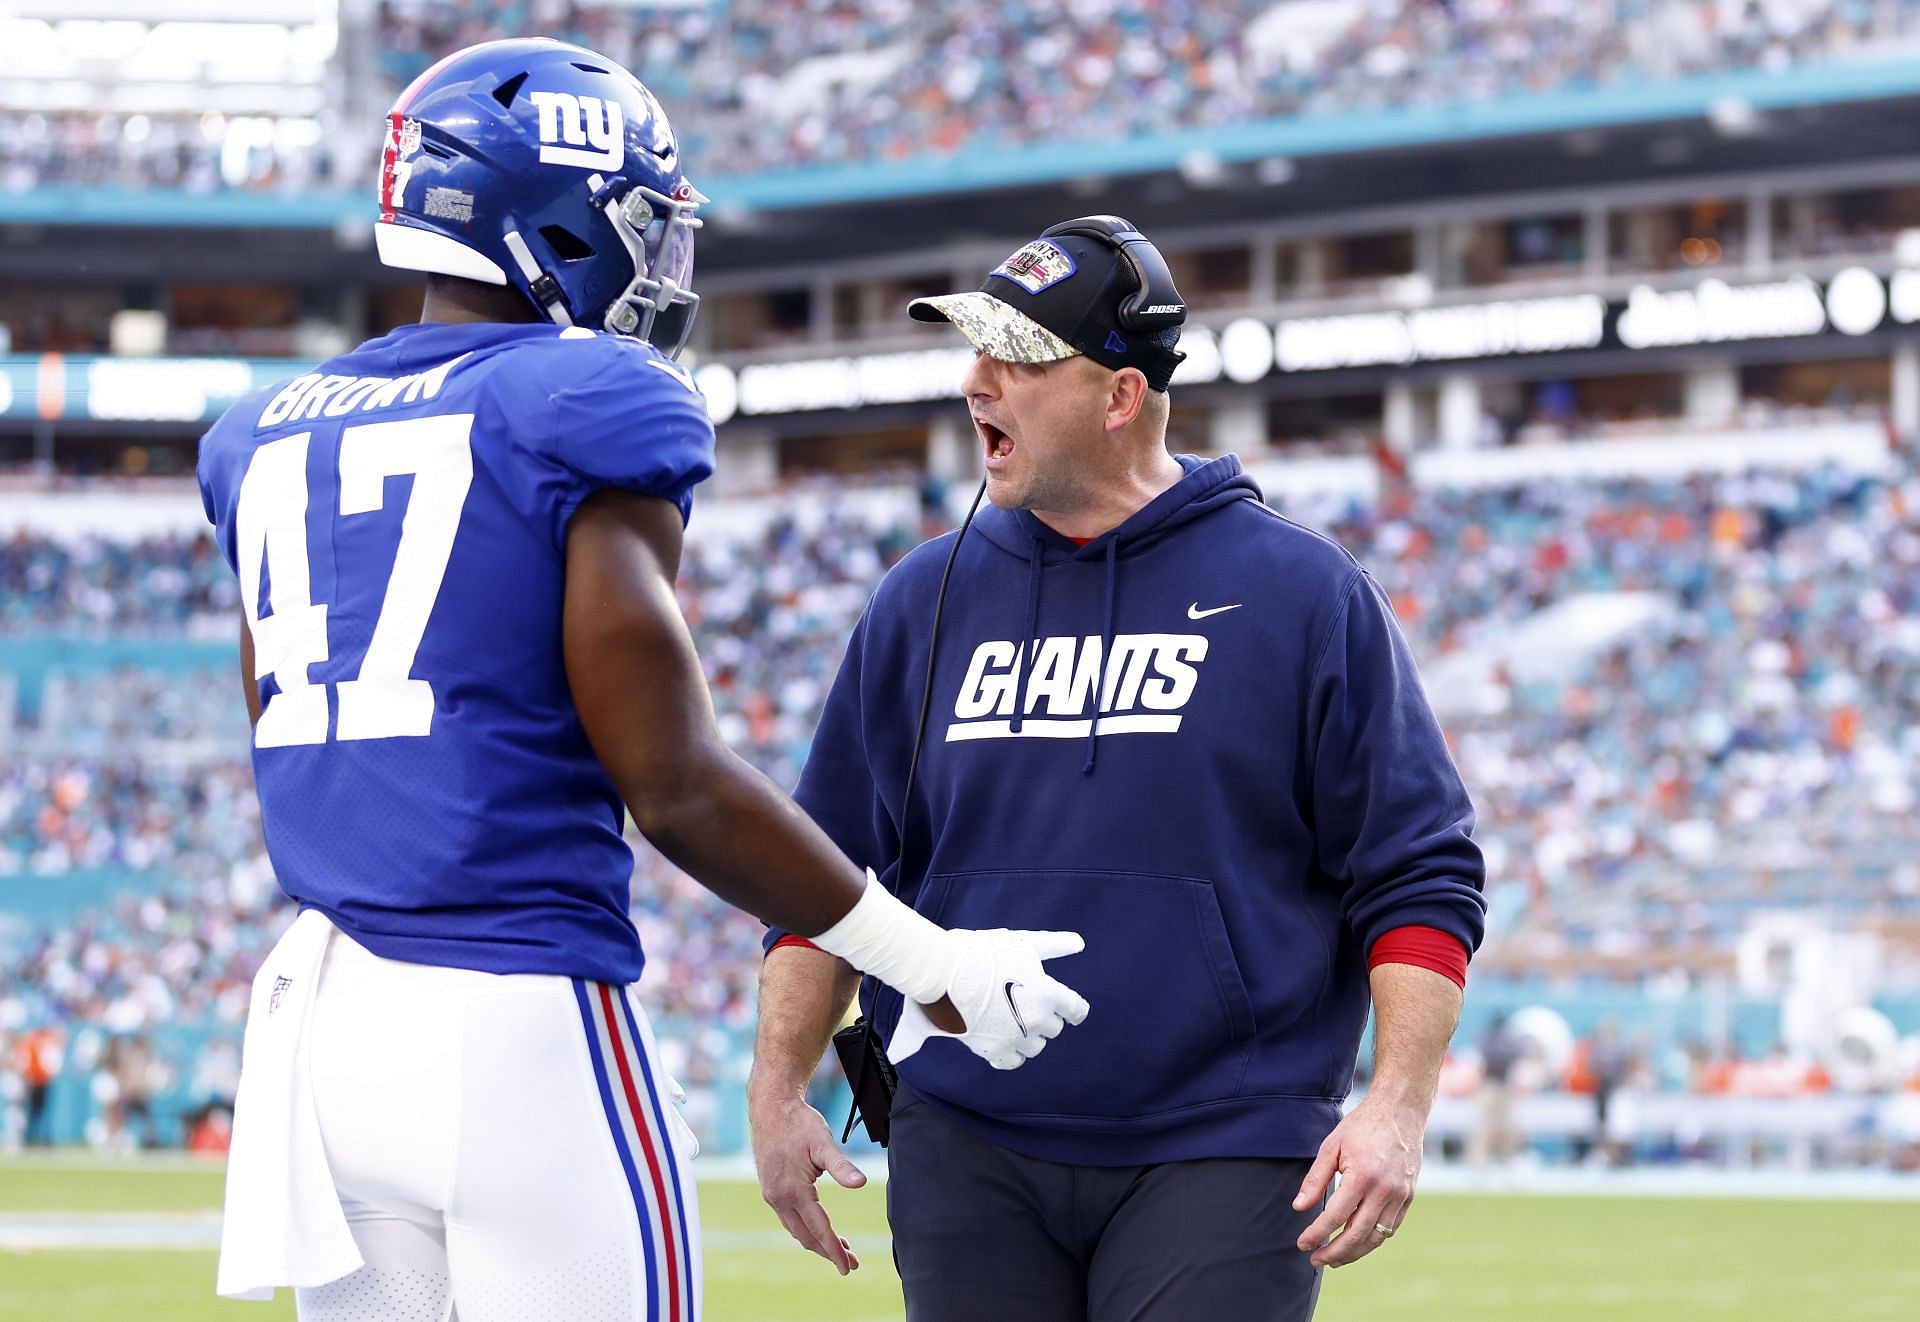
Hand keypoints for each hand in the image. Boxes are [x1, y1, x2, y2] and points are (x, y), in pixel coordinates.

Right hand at [750, 1093, 865, 1274]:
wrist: (771, 1107)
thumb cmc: (799, 1123)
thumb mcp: (824, 1143)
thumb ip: (842, 1166)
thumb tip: (861, 1183)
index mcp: (793, 1190)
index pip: (819, 1229)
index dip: (834, 1250)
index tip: (848, 1267)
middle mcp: (778, 1198)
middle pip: (806, 1236)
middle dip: (828, 1251)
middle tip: (851, 1262)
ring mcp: (771, 1195)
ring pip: (796, 1229)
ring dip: (817, 1241)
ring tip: (840, 1247)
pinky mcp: (770, 1189)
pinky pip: (788, 1218)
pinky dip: (805, 1228)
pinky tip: (817, 1227)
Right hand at [893, 928, 1090, 1068]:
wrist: (945, 974)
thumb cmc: (984, 954)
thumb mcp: (1024, 943)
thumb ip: (1055, 944)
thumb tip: (1079, 943)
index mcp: (1049, 994)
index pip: (1076, 1010)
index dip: (1072, 1009)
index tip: (1069, 1010)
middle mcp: (1037, 1020)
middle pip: (1054, 1028)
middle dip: (1044, 1017)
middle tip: (1025, 1004)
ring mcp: (1016, 1038)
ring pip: (1036, 1047)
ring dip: (1028, 1036)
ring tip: (1011, 1021)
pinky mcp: (994, 1050)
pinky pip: (1013, 1061)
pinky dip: (1010, 1054)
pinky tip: (1001, 1040)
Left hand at [1292, 1094, 1423, 1268]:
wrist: (1400, 1112)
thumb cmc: (1362, 1127)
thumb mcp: (1332, 1146)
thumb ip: (1315, 1179)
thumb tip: (1299, 1207)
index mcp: (1362, 1176)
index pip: (1334, 1216)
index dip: (1316, 1234)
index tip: (1302, 1244)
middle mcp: (1384, 1191)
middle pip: (1356, 1235)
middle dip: (1334, 1252)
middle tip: (1315, 1260)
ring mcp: (1400, 1196)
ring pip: (1376, 1237)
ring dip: (1354, 1253)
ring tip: (1334, 1259)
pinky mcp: (1409, 1198)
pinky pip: (1390, 1228)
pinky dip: (1372, 1240)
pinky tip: (1356, 1243)